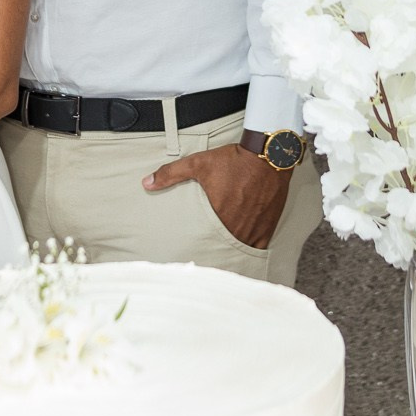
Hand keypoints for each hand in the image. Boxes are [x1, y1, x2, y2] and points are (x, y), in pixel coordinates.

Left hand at [142, 142, 291, 249]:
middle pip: (223, 250)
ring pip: (240, 251)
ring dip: (230, 253)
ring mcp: (255, 229)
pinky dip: (250, 249)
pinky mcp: (268, 226)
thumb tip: (147, 183)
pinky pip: (259, 247)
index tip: (190, 256)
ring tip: (221, 260)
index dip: (197, 251)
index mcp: (219, 216)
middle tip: (204, 260)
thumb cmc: (234, 160)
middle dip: (213, 254)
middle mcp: (237, 227)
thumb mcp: (199, 163)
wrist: (268, 155)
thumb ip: (171, 174)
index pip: (204, 244)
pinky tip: (243, 250)